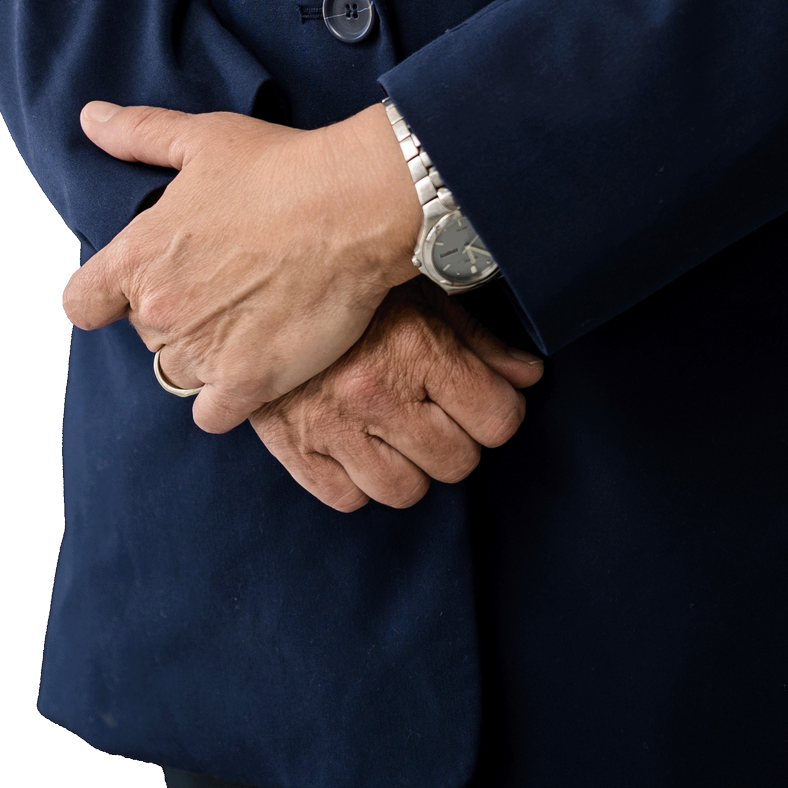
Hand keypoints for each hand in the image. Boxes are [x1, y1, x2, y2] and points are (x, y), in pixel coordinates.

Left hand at [61, 97, 425, 431]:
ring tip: (242, 319)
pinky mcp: (248, 382)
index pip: (82, 304)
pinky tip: (251, 365)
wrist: (356, 207)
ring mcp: (203, 351)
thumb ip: (138, 135)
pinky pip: (212, 414)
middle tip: (219, 283)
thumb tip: (90, 119)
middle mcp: (161, 310)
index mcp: (138, 257)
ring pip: (178, 372)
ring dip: (201, 354)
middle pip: (143, 334)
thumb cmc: (282, 168)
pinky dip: (226, 398)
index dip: (106, 296)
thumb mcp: (202, 139)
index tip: (134, 287)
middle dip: (173, 314)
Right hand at [252, 284, 543, 512]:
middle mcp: (376, 392)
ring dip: (410, 468)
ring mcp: (332, 425)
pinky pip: (347, 499)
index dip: (498, 413)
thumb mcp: (422, 298)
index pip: (497, 420)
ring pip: (406, 491)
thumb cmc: (352, 291)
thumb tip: (528, 377)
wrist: (258, 287)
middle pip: (458, 462)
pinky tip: (357, 446)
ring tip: (397, 434)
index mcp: (417, 348)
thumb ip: (480, 341)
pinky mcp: (293, 448)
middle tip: (436, 415)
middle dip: (456, 440)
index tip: (484, 402)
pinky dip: (358, 481)